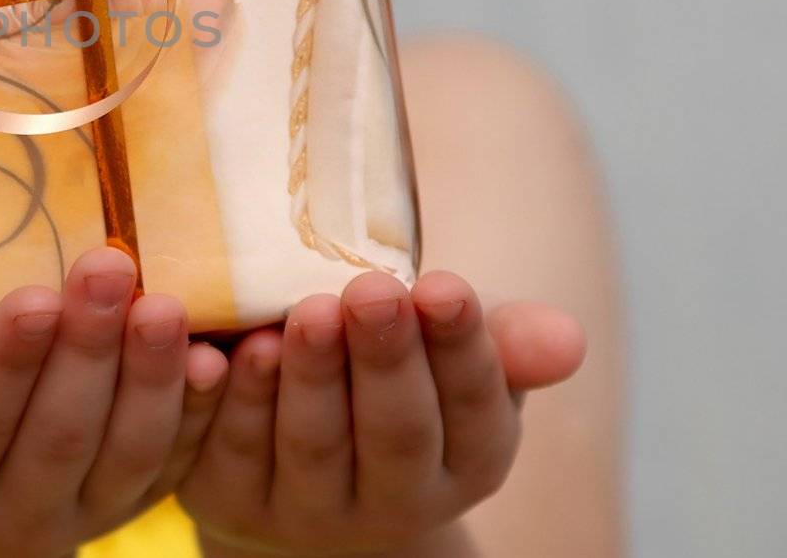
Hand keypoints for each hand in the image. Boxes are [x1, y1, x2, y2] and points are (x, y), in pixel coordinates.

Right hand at [0, 247, 227, 557]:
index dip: (6, 363)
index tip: (35, 294)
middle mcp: (8, 514)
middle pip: (61, 436)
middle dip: (89, 351)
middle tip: (109, 263)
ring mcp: (80, 514)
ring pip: (129, 454)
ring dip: (154, 379)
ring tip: (168, 302)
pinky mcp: (131, 500)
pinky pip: (176, 464)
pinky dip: (202, 413)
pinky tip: (221, 354)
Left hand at [178, 270, 585, 555]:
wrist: (292, 459)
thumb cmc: (389, 376)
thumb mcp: (452, 356)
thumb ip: (503, 342)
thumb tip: (568, 338)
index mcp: (467, 461)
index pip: (475, 411)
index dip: (460, 349)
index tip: (443, 285)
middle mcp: (395, 501)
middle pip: (395, 434)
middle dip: (386, 359)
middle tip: (373, 290)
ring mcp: (308, 510)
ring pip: (311, 445)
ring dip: (310, 378)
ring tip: (306, 311)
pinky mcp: (228, 500)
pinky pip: (229, 451)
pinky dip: (230, 401)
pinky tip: (227, 352)